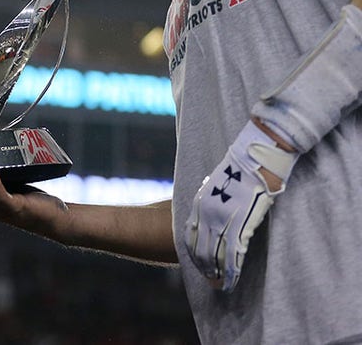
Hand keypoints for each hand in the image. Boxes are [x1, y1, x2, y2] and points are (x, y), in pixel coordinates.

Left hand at [184, 119, 297, 291]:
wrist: (254, 160)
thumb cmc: (240, 170)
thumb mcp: (217, 184)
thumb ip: (212, 200)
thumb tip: (215, 210)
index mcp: (199, 204)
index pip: (190, 235)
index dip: (193, 253)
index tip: (197, 265)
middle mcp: (206, 214)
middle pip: (200, 248)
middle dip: (204, 267)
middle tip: (208, 281)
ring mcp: (222, 220)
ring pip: (215, 254)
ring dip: (216, 272)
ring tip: (218, 285)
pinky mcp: (240, 224)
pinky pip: (232, 253)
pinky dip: (231, 269)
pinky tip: (231, 279)